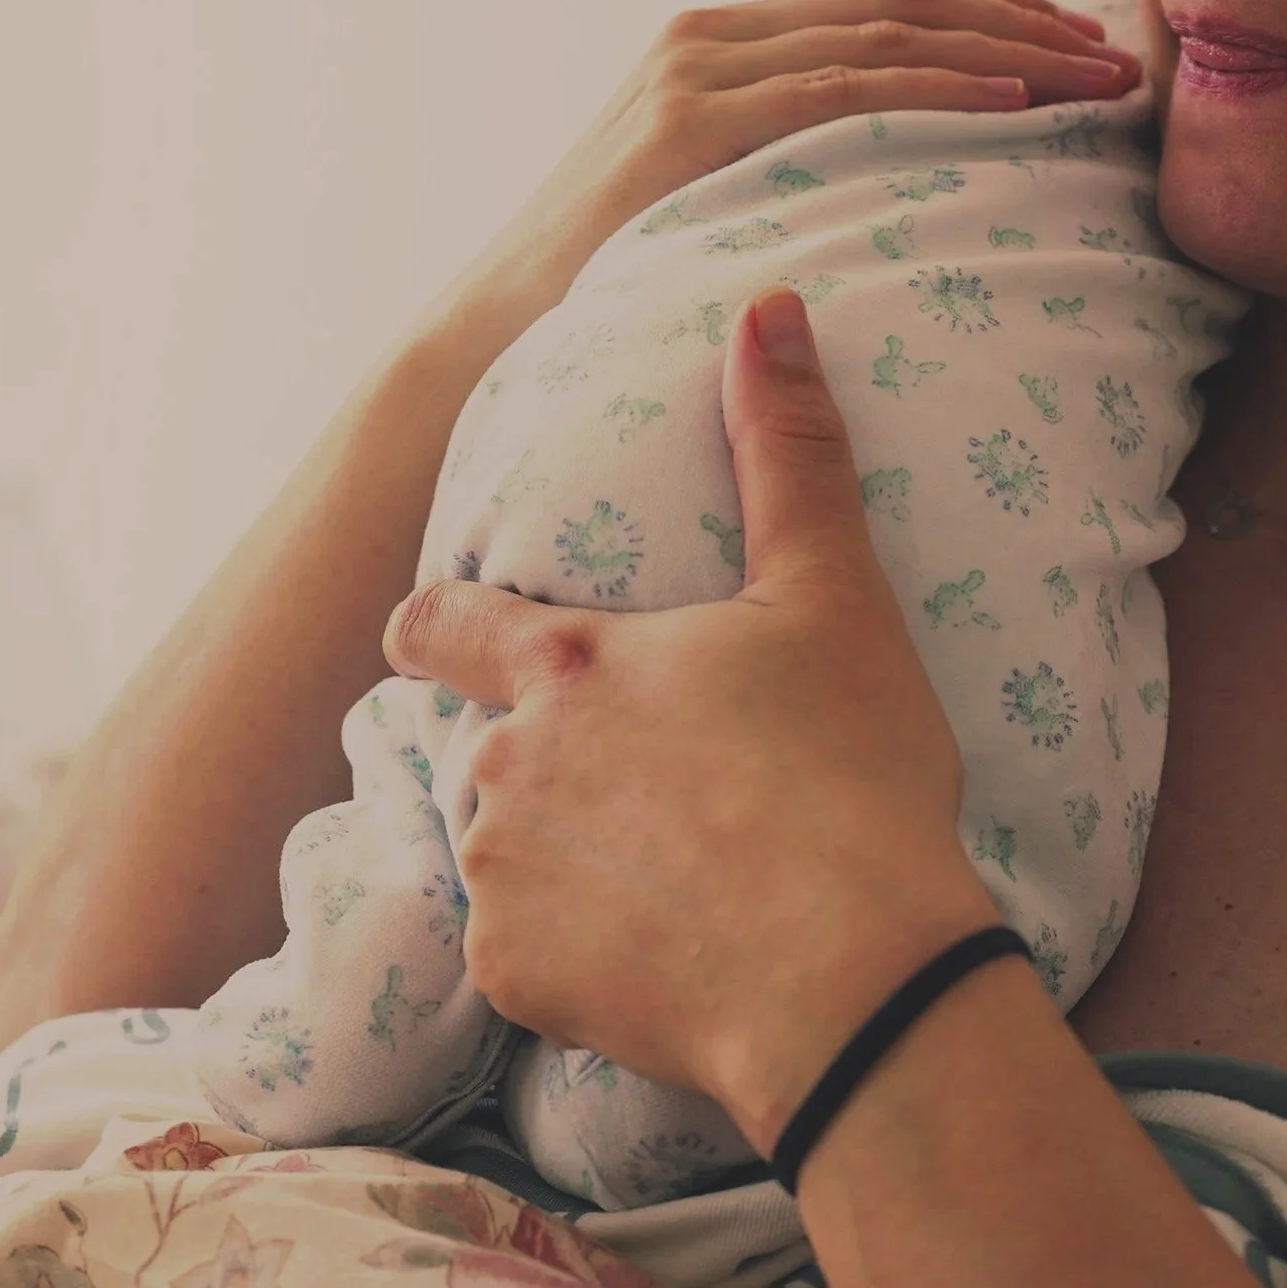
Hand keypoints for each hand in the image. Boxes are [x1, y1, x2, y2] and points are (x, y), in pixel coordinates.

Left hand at [381, 287, 1005, 1153]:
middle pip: (491, 754)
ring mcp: (501, 879)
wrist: (854, 982)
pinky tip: (669, 957)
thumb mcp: (834, 598)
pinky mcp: (515, 981)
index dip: (433, 626)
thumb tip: (769, 306)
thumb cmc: (848, 778)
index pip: (441, 624)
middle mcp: (504, 765)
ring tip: (679, 884)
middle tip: (664, 801)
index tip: (432, 635)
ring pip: (510, 858)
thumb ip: (789, 452)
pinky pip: (530, 959)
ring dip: (565, 864)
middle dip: (553, 769)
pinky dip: (581, 958)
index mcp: (568, 667)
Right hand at [473, 0, 1143, 304]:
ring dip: (1012, 50)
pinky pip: (847, 88)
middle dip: (1027, 20)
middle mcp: (714, 34)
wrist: (495, 335)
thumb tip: (898, 199)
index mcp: (726, 44)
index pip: (889, 1)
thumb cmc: (612, 293)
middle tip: (1124, 61)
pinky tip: (1017, 102)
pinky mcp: (692, 119)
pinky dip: (942, 87)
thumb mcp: (718, 207)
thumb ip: (792, 172)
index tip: (1087, 46)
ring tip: (1099, 80)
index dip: (998, 12)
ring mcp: (699, 67)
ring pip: (889, 30)